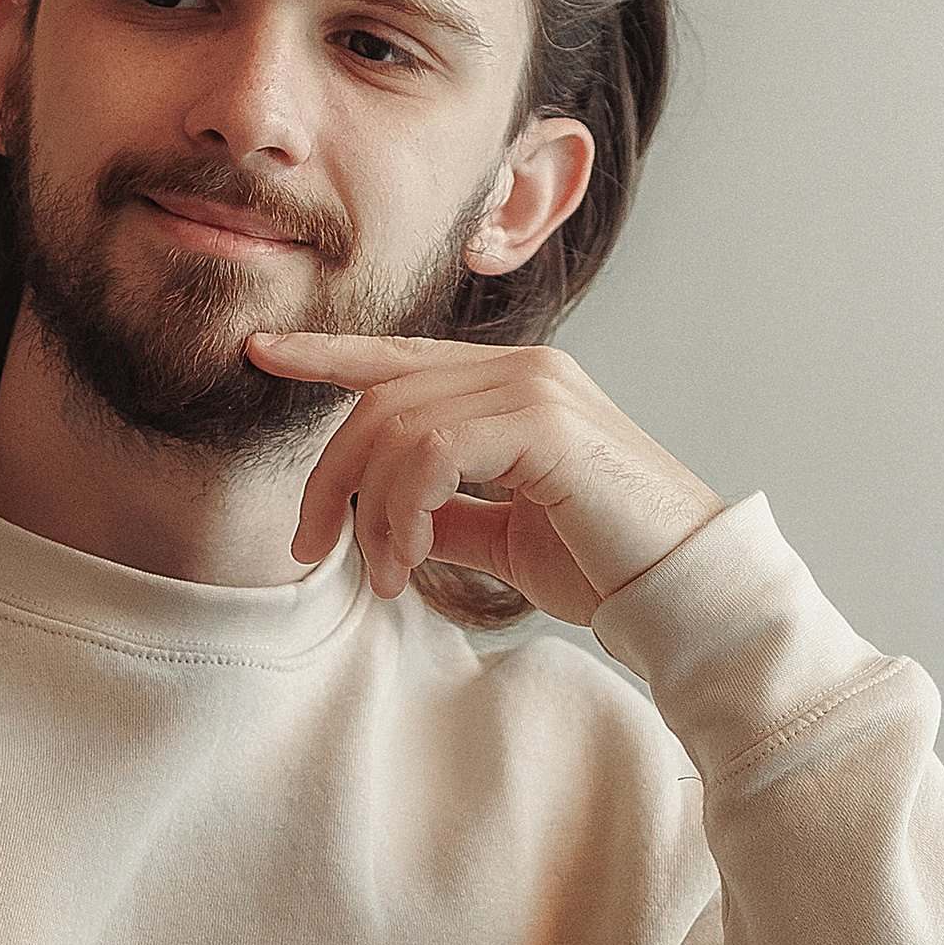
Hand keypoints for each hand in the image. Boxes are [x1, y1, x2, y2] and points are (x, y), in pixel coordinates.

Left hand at [251, 333, 725, 625]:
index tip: (261, 350)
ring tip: (383, 576)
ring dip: (370, 513)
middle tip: (305, 548)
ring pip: (397, 429)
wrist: (682, 593)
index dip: (326, 351)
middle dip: (327, 475)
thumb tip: (386, 521)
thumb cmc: (606, 566)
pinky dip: (402, 511)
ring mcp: (535, 387)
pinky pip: (431, 454)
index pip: (400, 357)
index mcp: (511, 384)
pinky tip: (409, 560)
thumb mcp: (504, 535)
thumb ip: (446, 512)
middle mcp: (522, 369)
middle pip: (380, 398)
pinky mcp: (544, 423)